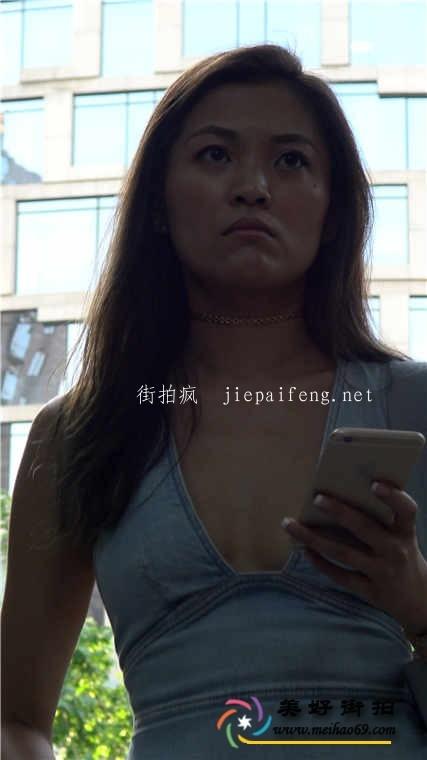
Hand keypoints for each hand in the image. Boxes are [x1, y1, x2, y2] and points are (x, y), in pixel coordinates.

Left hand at [281, 480, 426, 633]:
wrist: (419, 600)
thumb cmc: (401, 554)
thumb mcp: (401, 536)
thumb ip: (381, 518)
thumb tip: (340, 492)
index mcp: (405, 532)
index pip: (406, 510)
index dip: (393, 497)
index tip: (373, 484)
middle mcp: (395, 551)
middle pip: (364, 528)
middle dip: (339, 512)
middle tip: (317, 498)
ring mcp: (382, 572)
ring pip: (343, 553)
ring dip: (313, 538)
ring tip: (290, 524)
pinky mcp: (370, 591)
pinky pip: (341, 576)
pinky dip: (321, 563)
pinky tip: (305, 550)